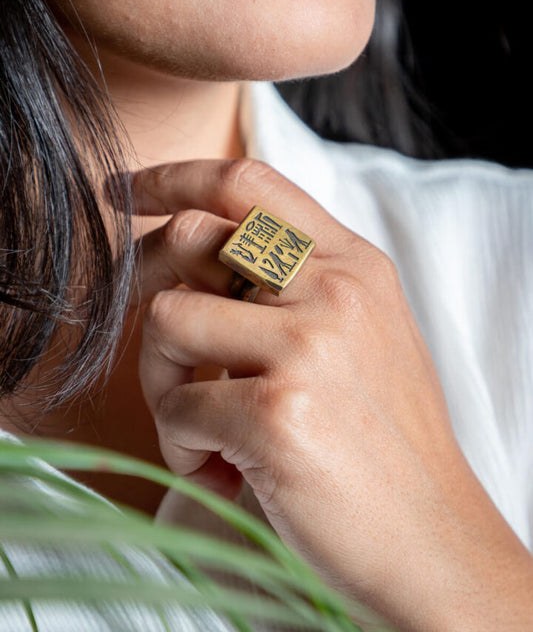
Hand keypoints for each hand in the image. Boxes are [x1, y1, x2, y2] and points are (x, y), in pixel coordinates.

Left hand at [133, 158, 532, 631]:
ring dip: (162, 381)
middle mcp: (335, 288)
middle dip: (149, 289)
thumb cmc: (382, 439)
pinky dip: (180, 445)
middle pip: (194, 237)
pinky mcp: (278, 412)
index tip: (128, 191)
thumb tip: (192, 254)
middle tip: (164, 351)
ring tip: (199, 427)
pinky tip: (221, 469)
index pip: (247, 181)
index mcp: (353, 263)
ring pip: (166, 318)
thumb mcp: (359, 332)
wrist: (432, 536)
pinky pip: (176, 407)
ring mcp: (308, 346)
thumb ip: (293, 284)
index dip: (175, 178)